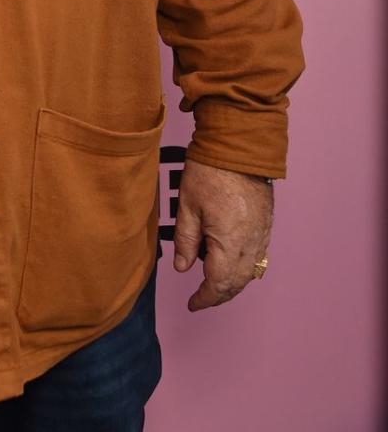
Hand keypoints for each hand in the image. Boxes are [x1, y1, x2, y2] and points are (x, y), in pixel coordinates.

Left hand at [172, 160, 272, 311]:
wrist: (240, 147)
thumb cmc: (209, 172)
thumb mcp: (187, 206)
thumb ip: (186, 241)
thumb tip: (183, 268)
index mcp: (229, 242)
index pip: (218, 283)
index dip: (205, 298)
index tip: (192, 304)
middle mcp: (251, 244)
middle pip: (237, 283)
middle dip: (219, 295)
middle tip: (201, 298)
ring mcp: (262, 234)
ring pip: (251, 273)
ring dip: (233, 284)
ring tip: (214, 283)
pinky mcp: (267, 224)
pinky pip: (259, 257)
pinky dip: (245, 268)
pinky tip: (232, 263)